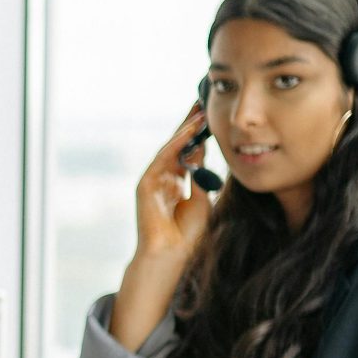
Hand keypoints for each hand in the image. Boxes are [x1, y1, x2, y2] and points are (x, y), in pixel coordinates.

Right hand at [132, 104, 216, 264]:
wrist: (171, 254)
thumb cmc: (186, 234)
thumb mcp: (201, 198)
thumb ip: (200, 175)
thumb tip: (202, 151)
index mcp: (176, 182)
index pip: (188, 151)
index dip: (199, 134)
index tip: (211, 115)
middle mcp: (163, 178)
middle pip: (177, 145)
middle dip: (190, 124)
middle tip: (202, 102)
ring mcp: (153, 180)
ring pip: (170, 148)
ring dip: (185, 130)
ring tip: (199, 112)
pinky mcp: (145, 184)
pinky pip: (162, 158)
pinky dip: (175, 144)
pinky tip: (189, 132)